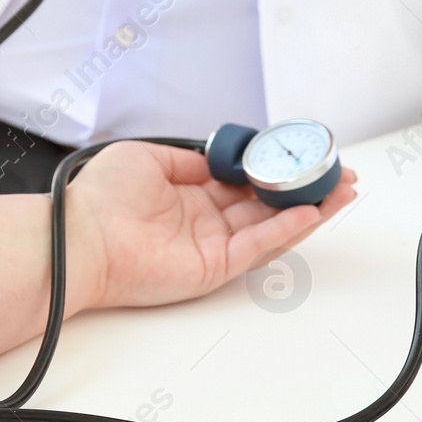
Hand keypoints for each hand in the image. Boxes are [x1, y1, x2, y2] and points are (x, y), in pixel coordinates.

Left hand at [68, 142, 356, 309]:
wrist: (80, 237)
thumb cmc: (100, 199)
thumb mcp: (148, 156)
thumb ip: (192, 159)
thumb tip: (222, 157)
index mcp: (189, 194)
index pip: (244, 181)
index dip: (275, 168)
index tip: (302, 154)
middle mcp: (205, 220)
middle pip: (267, 204)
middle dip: (304, 189)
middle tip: (337, 175)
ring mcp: (212, 245)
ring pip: (272, 227)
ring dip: (308, 209)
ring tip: (340, 191)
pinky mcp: (213, 268)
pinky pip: (258, 247)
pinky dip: (286, 230)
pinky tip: (309, 211)